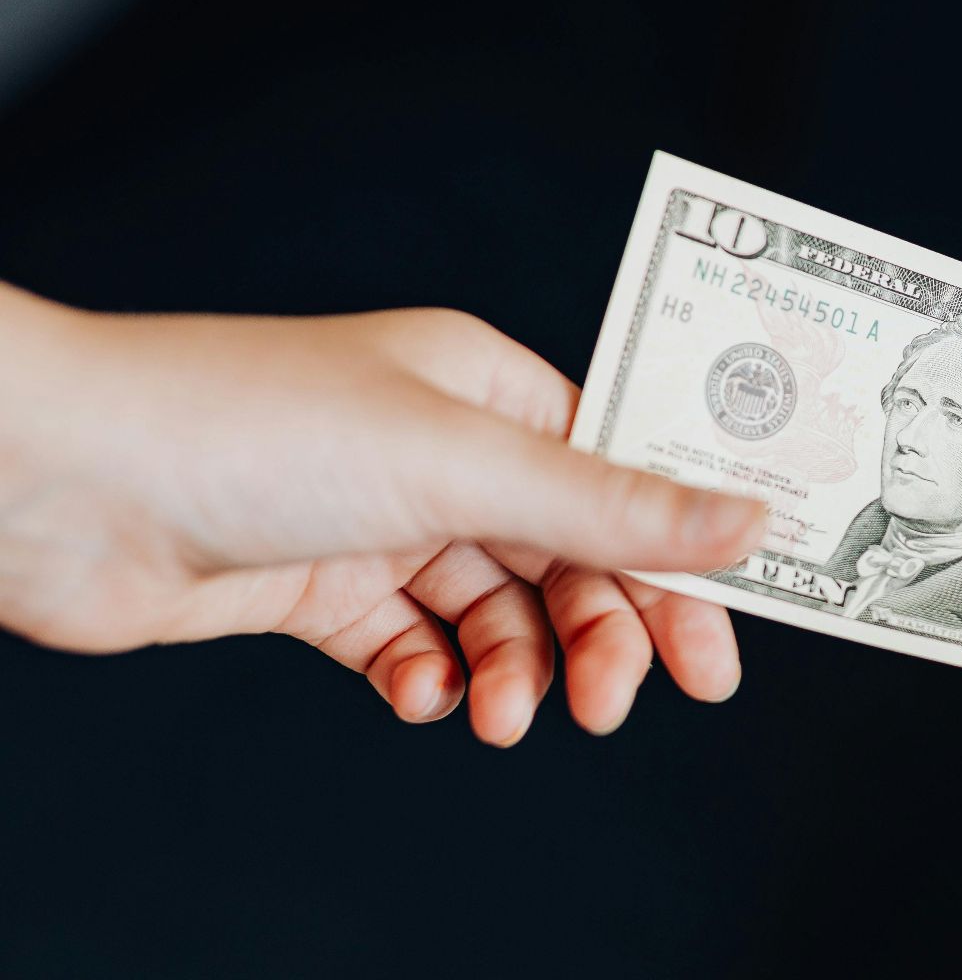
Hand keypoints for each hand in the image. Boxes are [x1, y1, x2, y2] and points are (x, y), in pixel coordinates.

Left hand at [0, 288, 765, 744]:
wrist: (59, 481)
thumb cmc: (251, 428)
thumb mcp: (461, 468)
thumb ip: (610, 508)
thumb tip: (747, 523)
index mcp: (493, 390)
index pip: (627, 476)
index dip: (682, 559)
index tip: (723, 643)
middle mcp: (448, 450)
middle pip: (574, 555)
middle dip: (606, 633)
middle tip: (624, 702)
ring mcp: (385, 521)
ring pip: (500, 613)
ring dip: (518, 670)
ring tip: (504, 716)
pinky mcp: (323, 588)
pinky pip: (415, 647)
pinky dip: (433, 680)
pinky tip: (421, 694)